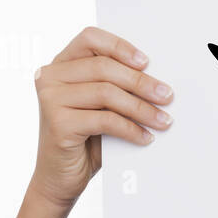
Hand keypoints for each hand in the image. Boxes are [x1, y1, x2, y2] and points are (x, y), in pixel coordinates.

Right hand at [29, 26, 173, 208]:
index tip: (147, 63)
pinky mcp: (58, 123)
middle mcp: (50, 77)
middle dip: (141, 82)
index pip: (90, 38)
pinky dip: (131, 129)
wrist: (60, 179)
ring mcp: (50, 99)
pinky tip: (145, 137)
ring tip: (163, 120)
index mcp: (61, 65)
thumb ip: (117, 87)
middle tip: (167, 96)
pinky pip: (105, 119)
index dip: (120, 46)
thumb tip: (157, 81)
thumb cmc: (86, 140)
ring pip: (106, 92)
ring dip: (141, 108)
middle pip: (104, 67)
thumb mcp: (101, 107)